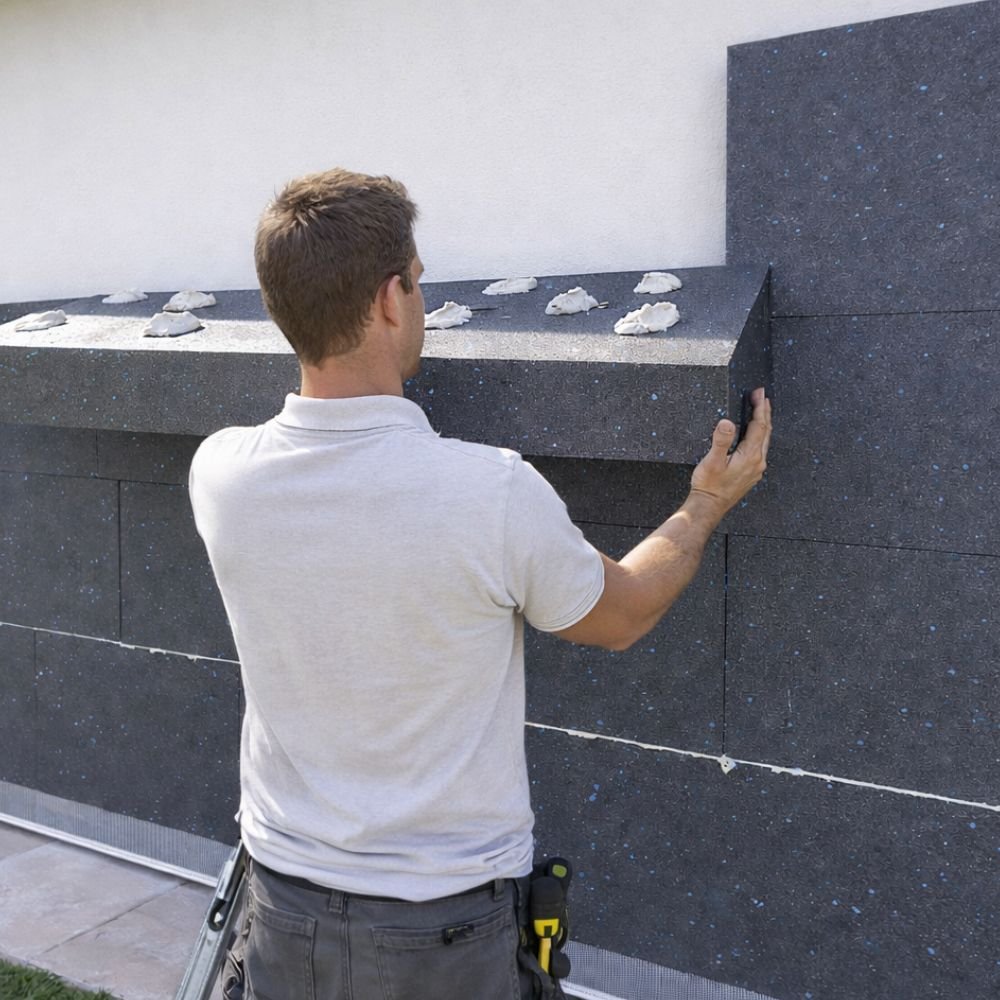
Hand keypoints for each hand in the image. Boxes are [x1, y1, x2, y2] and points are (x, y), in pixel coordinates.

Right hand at [689, 387, 771, 516]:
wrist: (709, 506)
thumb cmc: (709, 486)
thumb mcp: (712, 461)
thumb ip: (721, 440)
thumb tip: (727, 422)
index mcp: (750, 455)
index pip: (759, 426)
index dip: (759, 407)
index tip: (759, 392)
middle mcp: (757, 462)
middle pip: (766, 431)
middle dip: (764, 412)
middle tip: (762, 396)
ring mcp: (756, 469)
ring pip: (764, 441)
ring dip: (763, 424)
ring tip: (761, 411)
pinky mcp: (751, 473)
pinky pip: (760, 449)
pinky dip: (759, 436)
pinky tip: (754, 435)